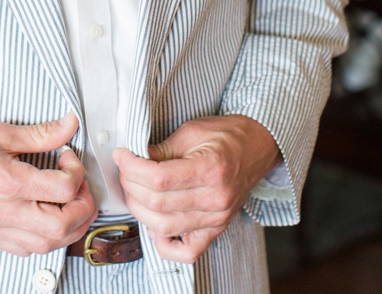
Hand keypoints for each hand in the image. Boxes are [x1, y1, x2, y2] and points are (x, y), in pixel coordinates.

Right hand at [0, 114, 95, 255]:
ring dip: (66, 228)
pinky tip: (44, 218)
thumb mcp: (0, 132)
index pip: (63, 189)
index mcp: (7, 182)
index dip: (77, 172)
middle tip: (79, 188)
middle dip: (82, 208)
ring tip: (68, 205)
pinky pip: (23, 250)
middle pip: (60, 227)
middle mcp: (1, 212)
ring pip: (44, 246)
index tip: (68, 159)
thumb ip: (40, 134)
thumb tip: (69, 125)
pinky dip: (43, 239)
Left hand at [113, 114, 280, 263]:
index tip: (122, 156)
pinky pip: (186, 251)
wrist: (259, 145)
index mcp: (211, 169)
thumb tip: (133, 162)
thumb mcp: (192, 131)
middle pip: (157, 204)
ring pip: (164, 227)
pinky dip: (165, 244)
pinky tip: (156, 225)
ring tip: (135, 192)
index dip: (132, 168)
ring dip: (140, 210)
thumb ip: (162, 149)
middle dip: (130, 186)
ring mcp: (217, 217)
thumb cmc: (228, 136)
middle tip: (125, 170)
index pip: (158, 179)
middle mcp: (216, 198)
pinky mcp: (217, 227)